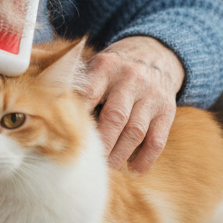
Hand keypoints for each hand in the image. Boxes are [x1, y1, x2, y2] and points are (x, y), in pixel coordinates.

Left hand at [81, 36, 184, 173]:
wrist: (154, 53)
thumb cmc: (115, 67)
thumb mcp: (97, 65)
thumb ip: (79, 85)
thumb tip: (54, 114)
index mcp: (106, 66)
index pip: (90, 94)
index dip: (79, 117)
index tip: (68, 136)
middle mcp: (130, 79)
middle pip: (115, 117)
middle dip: (101, 143)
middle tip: (89, 160)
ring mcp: (151, 95)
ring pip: (135, 132)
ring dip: (120, 154)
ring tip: (108, 166)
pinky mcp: (167, 110)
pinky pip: (157, 140)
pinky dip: (145, 158)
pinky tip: (134, 169)